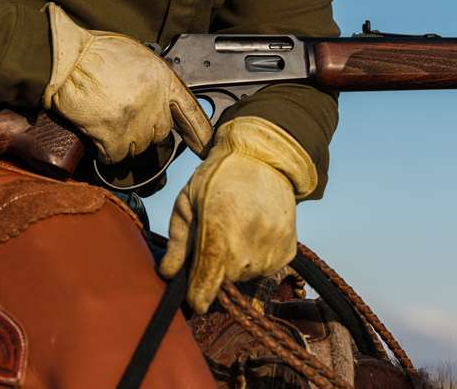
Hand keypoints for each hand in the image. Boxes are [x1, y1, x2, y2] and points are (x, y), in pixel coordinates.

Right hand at [42, 3, 211, 163]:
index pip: (191, 112)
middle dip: (146, 131)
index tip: (203, 147)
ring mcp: (135, 120)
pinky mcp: (113, 134)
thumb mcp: (137, 56)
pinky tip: (99, 141)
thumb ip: (153, 80)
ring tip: (109, 123)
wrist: (67, 58)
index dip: (199, 133)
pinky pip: (116, 155)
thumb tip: (157, 99)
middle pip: (161, 133)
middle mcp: (154, 102)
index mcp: (163, 79)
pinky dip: (107, 152)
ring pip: (139, 147)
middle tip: (127, 120)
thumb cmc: (95, 52)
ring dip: (125, 141)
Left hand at [159, 116, 317, 313]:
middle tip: (215, 241)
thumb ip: (178, 243)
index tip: (193, 297)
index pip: (205, 288)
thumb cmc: (217, 179)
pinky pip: (266, 270)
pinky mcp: (287, 252)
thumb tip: (168, 274)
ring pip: (246, 277)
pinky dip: (257, 259)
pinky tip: (254, 233)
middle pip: (225, 284)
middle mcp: (247, 249)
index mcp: (218, 235)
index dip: (196, 297)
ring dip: (237, 265)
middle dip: (215, 271)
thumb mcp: (186, 203)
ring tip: (237, 232)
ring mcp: (271, 251)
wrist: (262, 160)